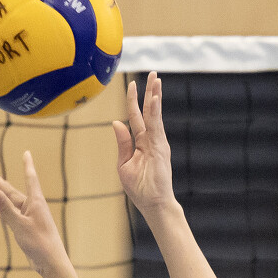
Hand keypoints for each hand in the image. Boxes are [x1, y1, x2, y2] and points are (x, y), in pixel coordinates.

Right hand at [0, 154, 69, 277]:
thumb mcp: (20, 226)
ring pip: (14, 206)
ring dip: (4, 198)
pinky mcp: (29, 231)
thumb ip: (7, 210)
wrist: (52, 264)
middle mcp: (34, 209)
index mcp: (36, 203)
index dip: (27, 165)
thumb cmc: (39, 244)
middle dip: (3, 185)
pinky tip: (3, 210)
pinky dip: (8, 211)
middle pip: (15, 194)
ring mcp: (31, 220)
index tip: (27, 153)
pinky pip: (16, 217)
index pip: (31, 179)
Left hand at [113, 72, 175, 218]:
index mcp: (140, 143)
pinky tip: (154, 98)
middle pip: (149, 111)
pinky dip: (155, 111)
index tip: (133, 84)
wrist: (153, 204)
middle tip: (154, 73)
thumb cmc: (139, 189)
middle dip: (151, 92)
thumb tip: (116, 122)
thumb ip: (122, 143)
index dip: (134, 101)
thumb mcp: (124, 164)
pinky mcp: (161, 148)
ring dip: (155, 96)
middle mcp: (151, 139)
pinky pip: (157, 126)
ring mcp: (157, 143)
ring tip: (156, 79)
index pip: (136, 117)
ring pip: (154, 115)